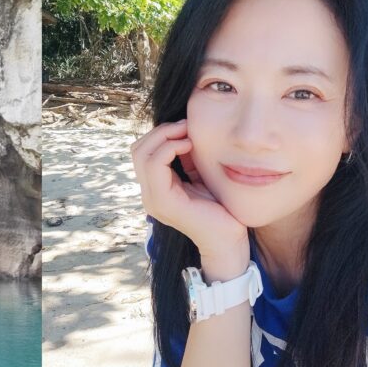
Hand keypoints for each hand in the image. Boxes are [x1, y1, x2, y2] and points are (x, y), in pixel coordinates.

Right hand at [132, 121, 247, 264]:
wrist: (229, 240)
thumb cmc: (220, 209)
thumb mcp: (200, 176)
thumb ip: (187, 158)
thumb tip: (183, 131)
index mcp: (156, 189)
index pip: (142, 152)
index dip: (161, 133)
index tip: (187, 126)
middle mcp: (149, 195)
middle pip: (138, 149)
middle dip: (161, 131)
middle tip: (186, 126)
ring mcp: (153, 199)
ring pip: (142, 154)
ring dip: (165, 136)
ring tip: (188, 135)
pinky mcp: (164, 202)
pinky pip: (155, 165)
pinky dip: (170, 148)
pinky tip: (189, 145)